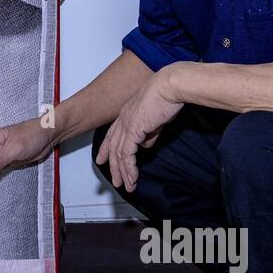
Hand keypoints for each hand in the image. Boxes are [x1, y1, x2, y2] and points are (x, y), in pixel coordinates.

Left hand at [94, 66, 183, 192]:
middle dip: (113, 166)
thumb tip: (147, 144)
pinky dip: (129, 168)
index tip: (102, 160)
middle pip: (112, 147)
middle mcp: (123, 119)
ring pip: (119, 154)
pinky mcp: (133, 130)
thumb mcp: (156, 118)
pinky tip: (133, 177)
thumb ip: (150, 132)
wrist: (170, 86)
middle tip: (116, 181)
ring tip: (127, 186)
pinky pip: (127, 154)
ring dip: (123, 172)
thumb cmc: (167, 97)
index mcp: (127, 114)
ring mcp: (126, 125)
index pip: (112, 135)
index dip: (106, 149)